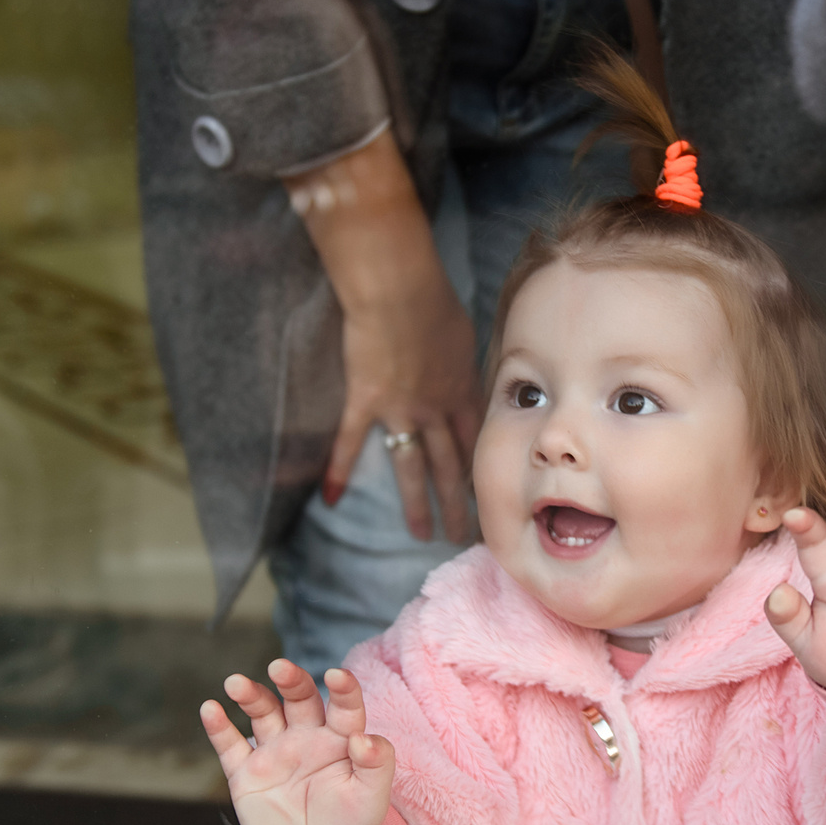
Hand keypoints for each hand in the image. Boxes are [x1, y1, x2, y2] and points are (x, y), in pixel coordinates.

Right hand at [201, 661, 394, 824]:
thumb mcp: (372, 800)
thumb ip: (377, 765)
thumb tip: (365, 737)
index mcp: (341, 739)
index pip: (344, 706)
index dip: (343, 689)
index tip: (338, 676)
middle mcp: (306, 737)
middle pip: (298, 698)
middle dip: (290, 680)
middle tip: (280, 667)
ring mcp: (274, 752)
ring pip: (262, 713)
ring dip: (251, 695)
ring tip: (237, 684)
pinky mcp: (246, 774)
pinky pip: (230, 746)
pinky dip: (218, 727)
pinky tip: (210, 709)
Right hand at [285, 134, 481, 542]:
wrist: (398, 288)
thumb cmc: (433, 299)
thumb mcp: (464, 333)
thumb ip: (464, 363)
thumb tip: (466, 375)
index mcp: (462, 390)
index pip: (478, 442)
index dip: (485, 471)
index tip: (493, 497)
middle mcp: (436, 409)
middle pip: (452, 465)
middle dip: (460, 503)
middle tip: (465, 536)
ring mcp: (401, 410)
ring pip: (412, 467)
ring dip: (418, 503)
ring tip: (422, 534)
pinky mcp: (365, 401)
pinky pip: (352, 443)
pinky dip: (340, 469)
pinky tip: (331, 498)